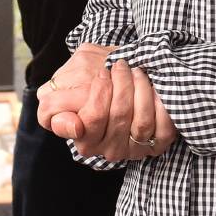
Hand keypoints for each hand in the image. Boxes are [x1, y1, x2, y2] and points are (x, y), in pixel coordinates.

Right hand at [40, 44, 173, 162]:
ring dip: (141, 88)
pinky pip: (163, 128)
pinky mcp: (156, 145)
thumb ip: (52, 107)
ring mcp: (133, 150)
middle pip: (119, 115)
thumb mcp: (62, 92)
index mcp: (84, 141)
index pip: (92, 118)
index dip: (99, 94)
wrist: (118, 87)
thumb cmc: (87, 87)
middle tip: (120, 66)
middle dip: (122, 83)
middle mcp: (108, 150)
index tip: (102, 74)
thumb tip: (74, 125)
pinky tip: (155, 89)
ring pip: (142, 120)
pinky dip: (161, 104)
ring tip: (136, 71)